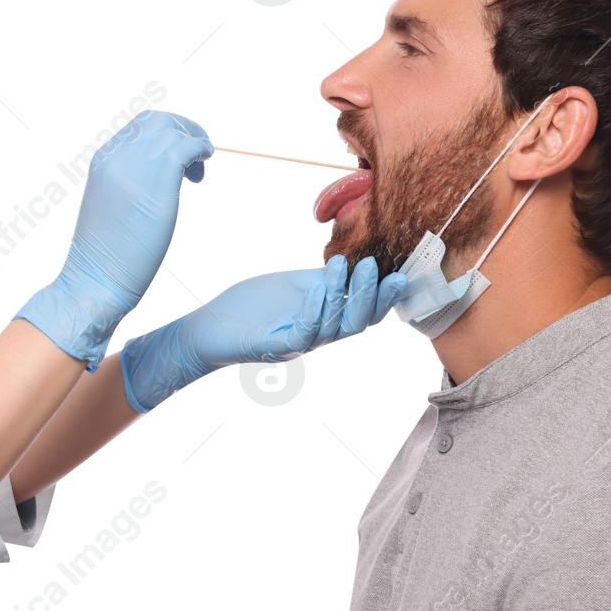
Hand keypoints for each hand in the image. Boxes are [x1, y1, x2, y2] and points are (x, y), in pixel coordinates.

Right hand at [15, 110, 212, 368]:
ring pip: (174, 130)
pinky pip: (186, 147)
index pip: (139, 127)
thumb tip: (156, 181)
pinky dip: (201, 148)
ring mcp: (136, 167)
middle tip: (197, 155)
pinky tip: (203, 166)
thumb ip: (128, 184)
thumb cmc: (105, 256)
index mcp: (102, 161)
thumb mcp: (111, 206)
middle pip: (158, 120)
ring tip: (199, 171)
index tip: (178, 158)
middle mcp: (117, 157)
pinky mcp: (157, 181)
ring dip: (194, 142)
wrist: (95, 281)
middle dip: (183, 129)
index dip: (165, 134)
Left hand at [118, 255, 405, 411]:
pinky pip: (303, 333)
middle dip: (373, 297)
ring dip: (344, 296)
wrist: (208, 327)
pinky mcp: (274, 347)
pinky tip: (318, 289)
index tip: (402, 274)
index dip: (384, 297)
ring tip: (348, 265)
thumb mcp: (294, 286)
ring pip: (334, 328)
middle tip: (381, 269)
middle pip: (357, 324)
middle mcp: (316, 336)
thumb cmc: (250, 307)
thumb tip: (354, 263)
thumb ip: (323, 279)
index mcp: (323, 320)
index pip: (362, 312)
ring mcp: (297, 344)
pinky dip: (314, 310)